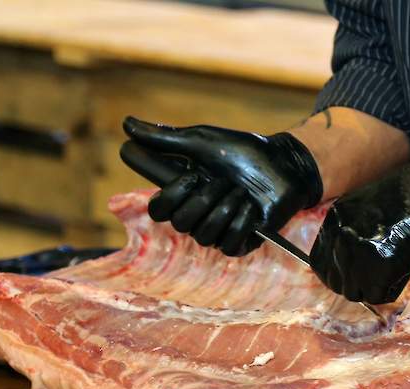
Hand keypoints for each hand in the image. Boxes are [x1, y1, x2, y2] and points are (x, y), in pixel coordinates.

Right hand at [121, 117, 322, 255]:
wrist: (284, 165)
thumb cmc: (244, 152)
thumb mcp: (202, 141)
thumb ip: (164, 139)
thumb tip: (125, 124)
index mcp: (183, 193)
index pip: (157, 210)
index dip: (169, 196)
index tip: (191, 174)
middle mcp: (197, 214)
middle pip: (180, 222)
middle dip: (204, 198)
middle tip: (222, 180)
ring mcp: (219, 230)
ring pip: (203, 234)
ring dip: (226, 207)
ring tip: (242, 191)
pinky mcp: (241, 242)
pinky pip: (228, 244)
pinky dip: (242, 222)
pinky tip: (252, 207)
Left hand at [310, 153, 409, 303]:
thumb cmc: (409, 195)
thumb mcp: (366, 205)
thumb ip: (351, 230)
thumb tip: (349, 258)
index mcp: (334, 220)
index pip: (320, 262)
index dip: (336, 273)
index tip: (351, 275)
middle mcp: (340, 239)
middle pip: (335, 282)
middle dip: (354, 284)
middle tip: (375, 278)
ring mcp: (357, 255)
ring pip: (354, 293)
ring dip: (372, 287)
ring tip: (393, 270)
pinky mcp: (378, 270)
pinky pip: (377, 296)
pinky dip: (391, 289)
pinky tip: (403, 272)